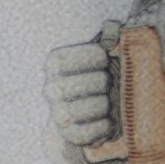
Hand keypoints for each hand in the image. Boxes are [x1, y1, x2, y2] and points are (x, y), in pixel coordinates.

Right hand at [45, 25, 126, 157]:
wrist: (100, 110)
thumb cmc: (105, 73)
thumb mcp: (107, 54)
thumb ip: (110, 38)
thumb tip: (112, 28)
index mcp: (55, 64)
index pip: (60, 61)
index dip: (87, 58)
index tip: (105, 58)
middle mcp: (51, 88)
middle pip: (67, 87)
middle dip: (98, 83)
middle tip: (110, 82)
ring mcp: (59, 114)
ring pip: (74, 112)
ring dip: (100, 106)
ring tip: (111, 102)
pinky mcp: (70, 135)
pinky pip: (82, 135)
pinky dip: (101, 128)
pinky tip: (109, 120)